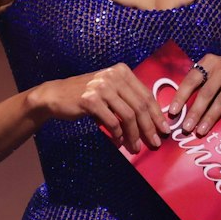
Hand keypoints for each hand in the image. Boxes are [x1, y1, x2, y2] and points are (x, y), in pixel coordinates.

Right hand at [33, 63, 169, 150]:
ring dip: (134, 135)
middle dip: (149, 128)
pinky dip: (117, 134)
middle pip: (140, 106)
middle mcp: (112, 76)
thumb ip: (129, 98)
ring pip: (128, 115)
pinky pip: (112, 122)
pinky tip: (118, 142)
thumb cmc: (86, 95)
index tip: (164, 130)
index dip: (157, 115)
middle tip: (154, 143)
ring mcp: (101, 87)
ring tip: (136, 147)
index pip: (146, 95)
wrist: (56, 95)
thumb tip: (153, 121)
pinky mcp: (90, 99)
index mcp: (121, 71)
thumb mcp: (110, 90)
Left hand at [169, 53, 220, 136]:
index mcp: (208, 62)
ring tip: (201, 130)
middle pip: (206, 93)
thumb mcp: (210, 69)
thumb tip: (178, 106)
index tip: (173, 112)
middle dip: (195, 112)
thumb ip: (197, 82)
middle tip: (186, 127)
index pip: (191, 80)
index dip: (181, 96)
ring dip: (211, 117)